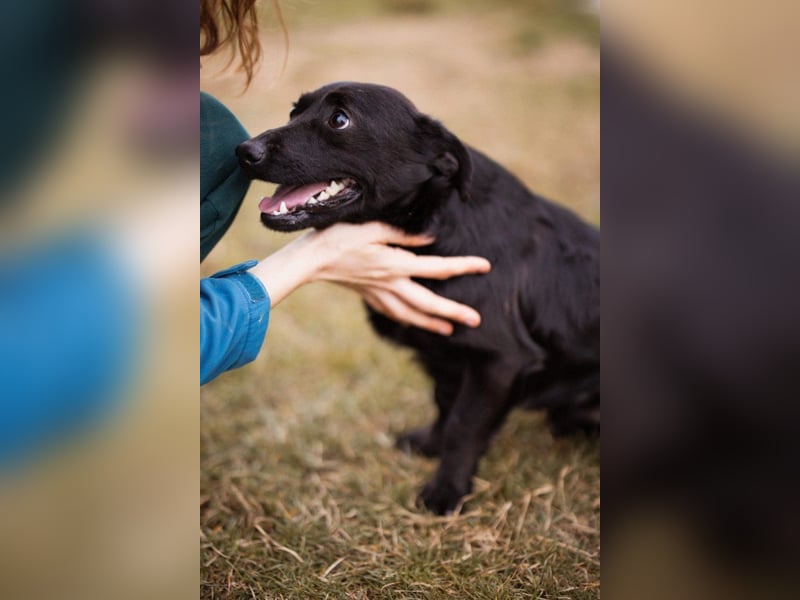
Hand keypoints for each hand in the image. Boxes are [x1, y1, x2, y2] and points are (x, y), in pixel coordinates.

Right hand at [248, 222, 490, 334]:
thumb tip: (431, 238)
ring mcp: (379, 294)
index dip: (463, 267)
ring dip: (432, 324)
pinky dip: (408, 320)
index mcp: (396, 265)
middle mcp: (391, 284)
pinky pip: (393, 313)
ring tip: (449, 331)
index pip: (438, 268)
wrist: (309, 261)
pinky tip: (414, 322)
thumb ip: (403, 234)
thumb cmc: (338, 237)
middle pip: (429, 303)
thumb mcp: (372, 227)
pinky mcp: (368, 296)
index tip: (485, 266)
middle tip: (477, 320)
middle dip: (454, 312)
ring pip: (412, 315)